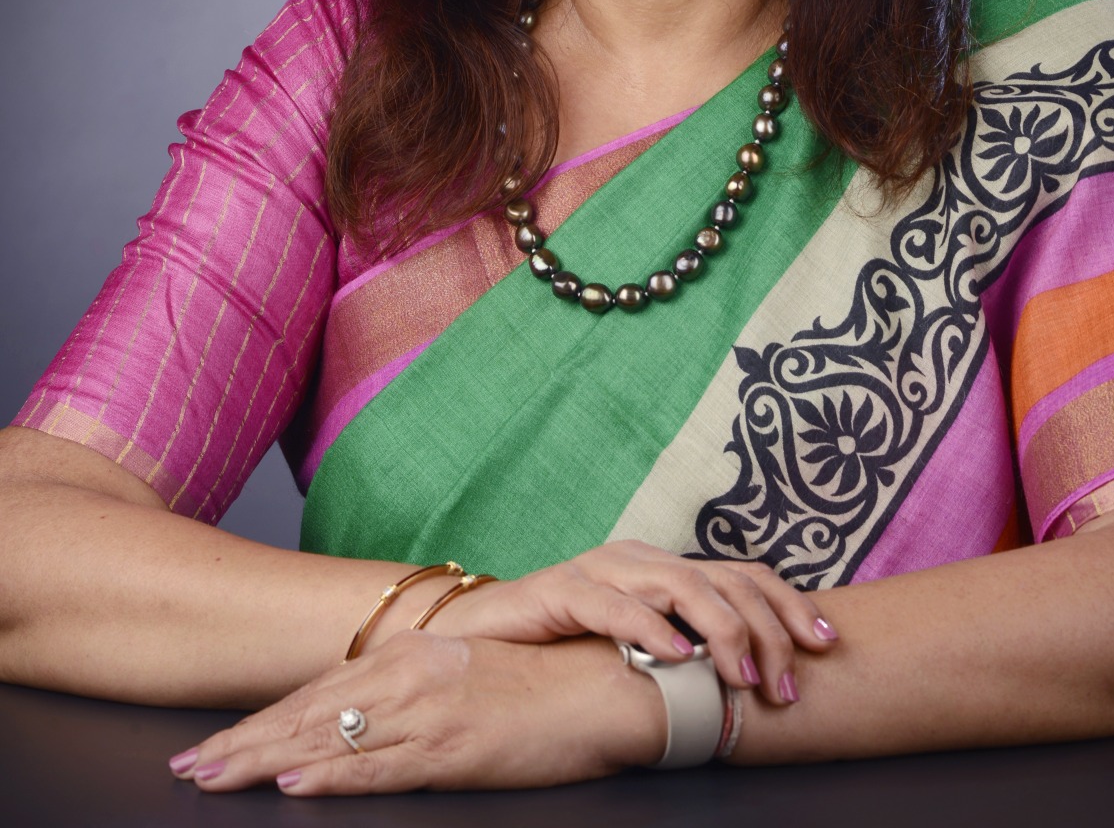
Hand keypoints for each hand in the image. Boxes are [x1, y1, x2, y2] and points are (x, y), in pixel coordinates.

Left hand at [170, 633, 664, 795]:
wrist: (600, 686)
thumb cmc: (536, 682)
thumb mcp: (460, 674)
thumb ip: (406, 688)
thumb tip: (352, 714)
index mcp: (410, 653)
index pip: (316, 691)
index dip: (259, 721)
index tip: (212, 743)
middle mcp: (409, 673)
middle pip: (308, 713)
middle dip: (242, 744)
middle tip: (187, 766)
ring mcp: (429, 709)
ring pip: (330, 738)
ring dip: (264, 762)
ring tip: (213, 778)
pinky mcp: (452, 747)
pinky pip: (379, 765)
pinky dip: (332, 776)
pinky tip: (293, 784)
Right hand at [429, 539, 837, 704]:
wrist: (485, 634)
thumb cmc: (568, 646)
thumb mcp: (640, 646)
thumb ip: (688, 650)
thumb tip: (758, 684)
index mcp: (667, 568)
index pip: (744, 575)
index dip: (789, 604)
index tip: (825, 644)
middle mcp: (642, 559)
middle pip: (724, 579)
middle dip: (766, 631)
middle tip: (784, 686)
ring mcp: (602, 569)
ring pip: (679, 584)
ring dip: (720, 632)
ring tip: (740, 677)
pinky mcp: (562, 589)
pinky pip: (613, 604)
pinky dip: (649, 626)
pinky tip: (674, 655)